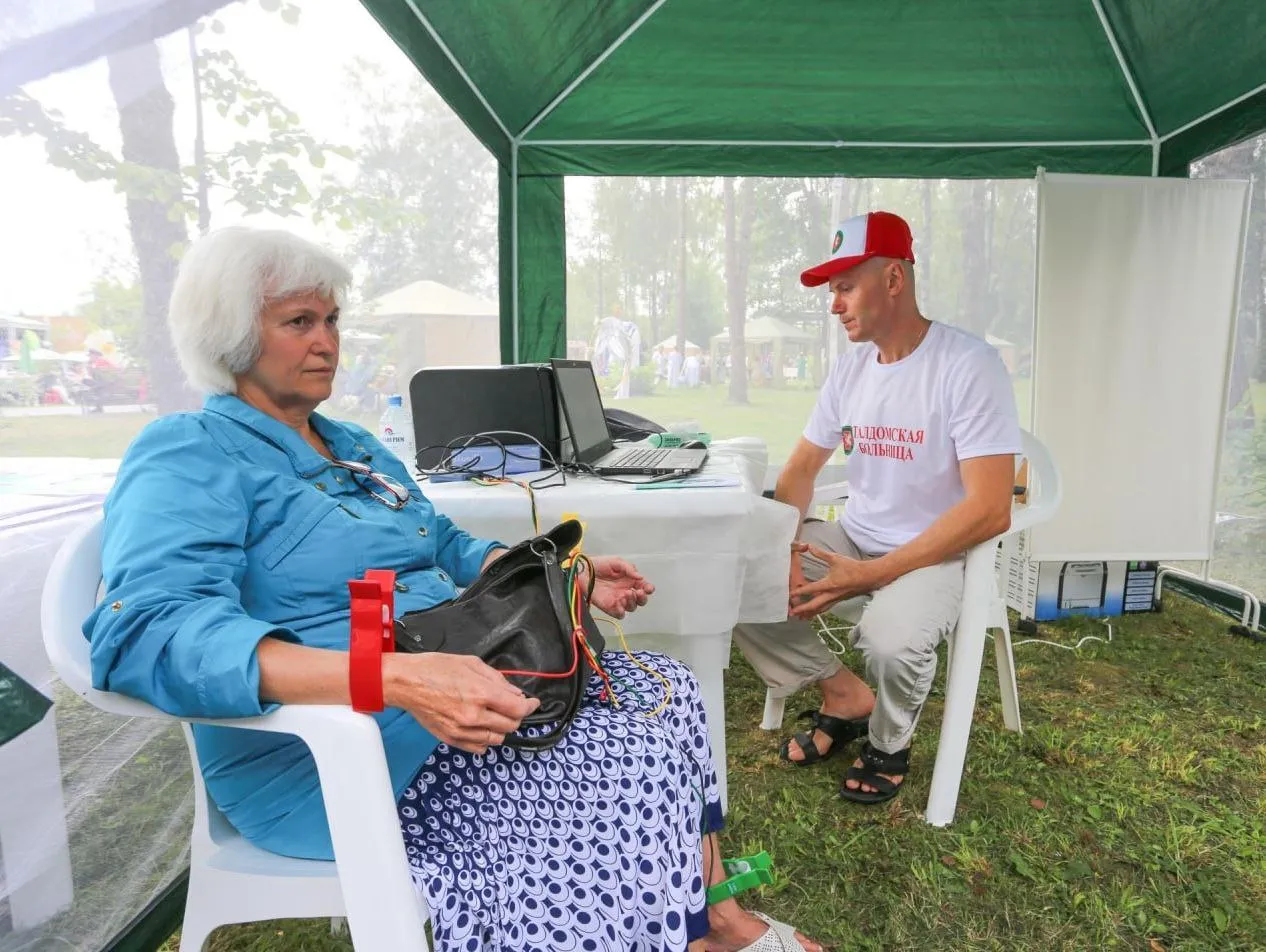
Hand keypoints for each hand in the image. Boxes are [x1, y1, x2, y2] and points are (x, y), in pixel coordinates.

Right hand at [381, 653, 539, 753]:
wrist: (405, 682)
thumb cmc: (434, 668)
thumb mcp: (471, 663)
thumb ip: (497, 679)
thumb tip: (514, 692)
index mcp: (481, 693)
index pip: (518, 709)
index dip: (530, 706)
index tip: (533, 703)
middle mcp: (473, 716)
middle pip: (510, 726)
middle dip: (517, 716)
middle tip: (513, 707)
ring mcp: (462, 730)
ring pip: (496, 740)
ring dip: (501, 729)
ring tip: (496, 716)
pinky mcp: (450, 739)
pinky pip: (478, 748)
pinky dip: (485, 740)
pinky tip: (482, 728)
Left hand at [586, 555, 654, 617]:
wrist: (584, 571)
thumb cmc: (600, 565)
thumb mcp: (617, 562)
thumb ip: (629, 568)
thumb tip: (640, 577)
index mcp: (631, 581)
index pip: (645, 587)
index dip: (649, 589)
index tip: (648, 588)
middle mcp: (627, 592)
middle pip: (641, 601)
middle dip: (642, 598)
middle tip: (638, 592)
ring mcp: (618, 600)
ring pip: (631, 607)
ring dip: (632, 602)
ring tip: (626, 594)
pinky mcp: (609, 607)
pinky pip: (619, 614)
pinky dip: (622, 611)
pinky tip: (619, 603)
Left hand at [788, 544, 883, 618]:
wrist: (868, 577)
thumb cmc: (853, 568)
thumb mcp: (835, 558)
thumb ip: (821, 554)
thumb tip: (809, 546)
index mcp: (829, 584)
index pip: (811, 589)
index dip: (800, 592)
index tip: (790, 594)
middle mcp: (832, 594)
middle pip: (814, 605)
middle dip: (802, 609)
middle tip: (792, 612)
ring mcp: (836, 599)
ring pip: (821, 609)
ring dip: (810, 613)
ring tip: (800, 617)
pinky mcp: (839, 600)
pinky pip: (827, 608)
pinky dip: (818, 611)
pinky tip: (814, 613)